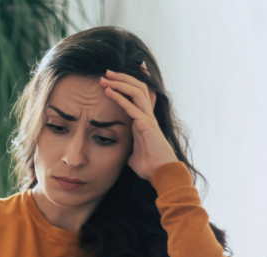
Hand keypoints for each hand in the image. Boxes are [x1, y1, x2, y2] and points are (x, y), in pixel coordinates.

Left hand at [99, 64, 177, 179]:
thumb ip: (128, 149)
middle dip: (122, 78)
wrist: (161, 174)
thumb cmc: (148, 166)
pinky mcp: (147, 125)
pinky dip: (120, 98)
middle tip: (106, 72)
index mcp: (143, 120)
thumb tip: (123, 154)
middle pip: (138, 88)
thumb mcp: (133, 155)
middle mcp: (147, 116)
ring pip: (136, 92)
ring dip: (120, 83)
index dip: (130, 83)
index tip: (117, 75)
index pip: (139, 95)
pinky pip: (132, 107)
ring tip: (106, 78)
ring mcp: (148, 119)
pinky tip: (109, 92)